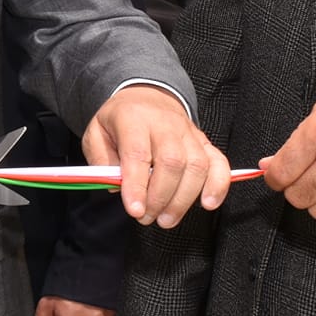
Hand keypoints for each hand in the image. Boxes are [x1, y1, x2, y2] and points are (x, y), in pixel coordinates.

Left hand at [82, 85, 228, 227]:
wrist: (145, 97)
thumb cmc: (120, 120)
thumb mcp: (96, 133)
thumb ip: (101, 161)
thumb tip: (115, 186)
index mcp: (133, 118)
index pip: (138, 154)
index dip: (137, 185)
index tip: (135, 210)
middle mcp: (165, 123)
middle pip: (171, 162)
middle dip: (160, 197)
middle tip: (147, 217)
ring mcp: (189, 132)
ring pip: (196, 166)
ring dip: (183, 199)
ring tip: (166, 219)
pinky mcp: (204, 142)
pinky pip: (219, 163)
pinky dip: (218, 185)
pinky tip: (207, 203)